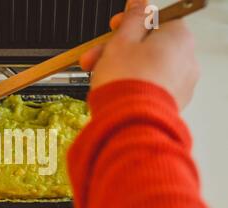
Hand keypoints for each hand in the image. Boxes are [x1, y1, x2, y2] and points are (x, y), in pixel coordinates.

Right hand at [80, 0, 199, 109]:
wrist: (129, 122)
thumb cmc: (127, 82)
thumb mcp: (122, 41)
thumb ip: (132, 19)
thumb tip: (140, 4)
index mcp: (179, 38)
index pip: (156, 20)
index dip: (129, 23)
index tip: (112, 27)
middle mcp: (186, 61)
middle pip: (147, 46)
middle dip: (116, 50)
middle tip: (94, 56)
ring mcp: (180, 85)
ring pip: (146, 68)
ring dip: (120, 68)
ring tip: (96, 77)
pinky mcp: (170, 104)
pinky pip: (148, 87)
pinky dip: (131, 85)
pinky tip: (113, 90)